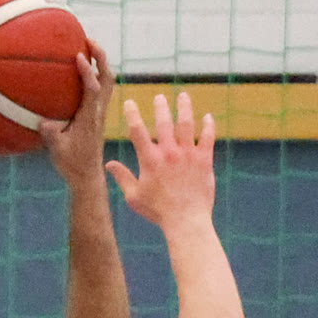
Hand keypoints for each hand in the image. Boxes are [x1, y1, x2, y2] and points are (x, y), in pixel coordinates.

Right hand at [40, 39, 113, 183]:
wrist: (88, 177)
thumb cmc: (71, 165)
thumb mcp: (57, 150)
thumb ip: (51, 134)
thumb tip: (42, 121)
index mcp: (89, 119)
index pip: (92, 90)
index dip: (87, 71)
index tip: (78, 55)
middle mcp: (98, 112)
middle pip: (108, 79)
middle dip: (101, 57)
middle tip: (89, 40)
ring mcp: (100, 113)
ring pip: (108, 82)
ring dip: (101, 62)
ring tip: (89, 47)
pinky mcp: (98, 115)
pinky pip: (102, 89)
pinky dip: (97, 74)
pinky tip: (85, 68)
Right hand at [107, 91, 215, 232]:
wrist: (186, 221)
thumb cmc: (158, 211)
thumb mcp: (134, 196)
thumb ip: (122, 177)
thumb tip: (109, 164)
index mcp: (150, 160)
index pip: (137, 130)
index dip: (132, 114)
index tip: (130, 102)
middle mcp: (169, 152)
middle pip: (164, 121)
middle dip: (161, 106)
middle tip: (160, 97)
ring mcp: (188, 154)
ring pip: (187, 124)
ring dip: (185, 107)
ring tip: (184, 96)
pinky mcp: (204, 160)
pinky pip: (208, 137)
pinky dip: (208, 126)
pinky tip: (208, 117)